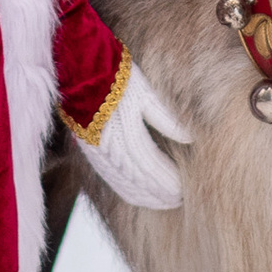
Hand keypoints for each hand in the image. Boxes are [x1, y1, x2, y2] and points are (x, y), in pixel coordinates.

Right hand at [72, 56, 191, 210]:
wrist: (80, 70)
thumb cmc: (118, 77)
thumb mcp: (145, 92)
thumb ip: (167, 118)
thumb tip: (191, 139)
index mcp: (124, 134)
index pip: (151, 167)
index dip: (168, 182)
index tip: (185, 189)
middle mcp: (108, 149)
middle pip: (138, 182)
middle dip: (160, 195)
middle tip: (180, 201)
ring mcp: (97, 153)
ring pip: (124, 185)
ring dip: (146, 197)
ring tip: (165, 202)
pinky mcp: (91, 152)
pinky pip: (111, 180)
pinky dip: (128, 191)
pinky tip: (140, 194)